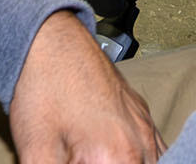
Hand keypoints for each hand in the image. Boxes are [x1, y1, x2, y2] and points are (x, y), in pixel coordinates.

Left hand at [8, 11, 160, 163]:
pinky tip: (122, 161)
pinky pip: (160, 154)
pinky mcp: (144, 117)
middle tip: (80, 161)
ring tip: (97, 159)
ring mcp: (147, 129)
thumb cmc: (41, 92)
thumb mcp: (36, 154)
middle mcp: (141, 146)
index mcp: (117, 160)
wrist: (47, 42)